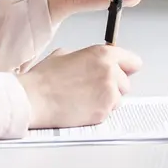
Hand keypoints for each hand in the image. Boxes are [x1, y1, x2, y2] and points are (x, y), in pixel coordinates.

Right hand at [16, 44, 142, 127]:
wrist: (34, 99)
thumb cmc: (44, 78)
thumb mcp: (66, 54)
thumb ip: (88, 57)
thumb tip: (93, 62)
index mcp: (102, 54)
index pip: (133, 61)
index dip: (126, 67)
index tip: (122, 71)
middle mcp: (110, 72)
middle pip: (126, 83)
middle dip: (113, 86)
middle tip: (92, 88)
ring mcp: (108, 94)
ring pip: (118, 99)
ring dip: (106, 100)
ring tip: (84, 98)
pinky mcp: (103, 112)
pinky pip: (108, 113)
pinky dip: (98, 112)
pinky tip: (81, 107)